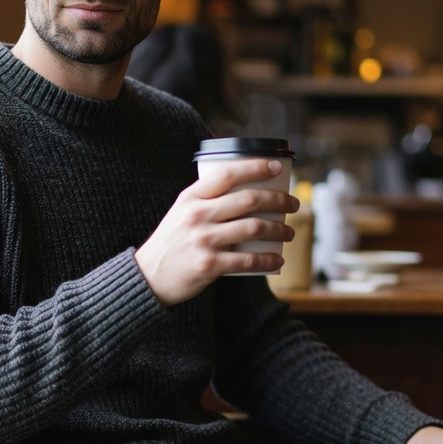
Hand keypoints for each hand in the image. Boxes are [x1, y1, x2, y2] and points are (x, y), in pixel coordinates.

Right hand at [135, 159, 298, 306]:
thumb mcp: (181, 213)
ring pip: (254, 228)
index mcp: (191, 198)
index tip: (278, 167)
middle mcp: (197, 215)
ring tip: (289, 233)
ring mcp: (203, 240)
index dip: (256, 167)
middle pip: (248, 200)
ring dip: (279, 230)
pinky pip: (248, 260)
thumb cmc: (171, 242)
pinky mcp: (209, 265)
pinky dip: (268, 260)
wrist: (149, 276)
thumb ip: (206, 201)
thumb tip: (244, 191)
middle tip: (293, 205)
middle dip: (278, 201)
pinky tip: (277, 259)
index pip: (228, 174)